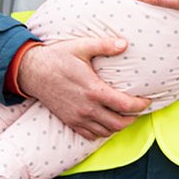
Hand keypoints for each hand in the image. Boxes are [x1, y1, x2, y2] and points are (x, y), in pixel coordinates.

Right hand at [15, 37, 149, 139]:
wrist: (32, 71)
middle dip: (132, 118)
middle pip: (119, 124)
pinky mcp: (70, 121)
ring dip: (118, 126)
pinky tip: (104, 122)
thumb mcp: (81, 46)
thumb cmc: (57, 57)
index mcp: (94, 90)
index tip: (146, 100)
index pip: (125, 106)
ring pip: (106, 132)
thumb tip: (124, 44)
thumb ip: (104, 46)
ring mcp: (78, 117)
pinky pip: (90, 135)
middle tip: (137, 109)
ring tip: (123, 115)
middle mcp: (87, 108)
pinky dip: (101, 132)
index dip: (140, 105)